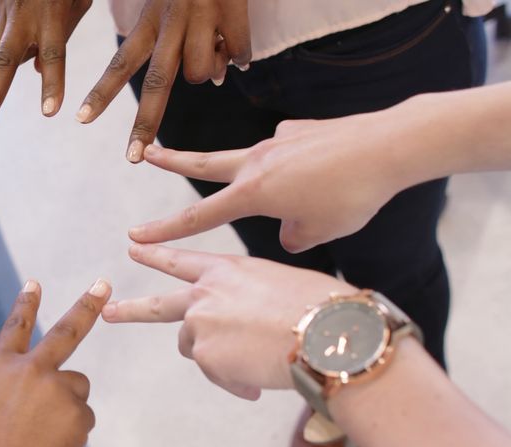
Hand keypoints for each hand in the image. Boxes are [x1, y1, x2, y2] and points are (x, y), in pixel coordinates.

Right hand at [0, 0, 92, 130]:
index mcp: (51, 14)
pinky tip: (16, 36)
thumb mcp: (76, 1)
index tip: (50, 112)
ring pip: (0, 53)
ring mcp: (2, 12)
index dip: (52, 84)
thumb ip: (60, 35)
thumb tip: (35, 70)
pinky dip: (6, 44)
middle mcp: (22, 17)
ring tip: (12, 65)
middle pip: (3, 64)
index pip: (53, 55)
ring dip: (7, 66)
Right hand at [0, 278, 108, 446]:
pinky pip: (82, 419)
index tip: (36, 283)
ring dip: (67, 407)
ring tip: (41, 438)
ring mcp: (56, 387)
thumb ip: (7, 395)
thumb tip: (39, 397)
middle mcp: (29, 368)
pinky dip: (70, 435)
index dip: (26, 304)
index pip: (16, 327)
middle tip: (103, 283)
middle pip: (67, 329)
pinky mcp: (78, 411)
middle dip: (87, 304)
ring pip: (76, 389)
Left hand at [78, 0, 250, 161]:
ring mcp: (204, 19)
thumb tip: (204, 77)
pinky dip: (240, 56)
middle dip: (143, 124)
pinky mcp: (234, 13)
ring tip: (214, 52)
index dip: (101, 93)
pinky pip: (238, 52)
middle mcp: (172, 23)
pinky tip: (241, 53)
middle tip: (132, 157)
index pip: (120, 62)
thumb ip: (165, 35)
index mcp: (150, 19)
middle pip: (156, 82)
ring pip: (203, 72)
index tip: (81, 119)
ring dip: (209, 71)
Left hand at [103, 244, 352, 399]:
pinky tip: (261, 378)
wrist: (327, 332)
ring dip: (219, 359)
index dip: (157, 254)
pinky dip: (237, 381)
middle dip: (130, 309)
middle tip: (109, 311)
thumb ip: (249, 299)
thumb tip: (245, 327)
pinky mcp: (204, 354)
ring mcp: (200, 323)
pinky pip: (217, 375)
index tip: (133, 247)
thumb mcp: (281, 286)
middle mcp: (205, 293)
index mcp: (227, 269)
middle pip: (159, 305)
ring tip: (256, 361)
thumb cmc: (320, 308)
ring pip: (197, 348)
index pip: (182, 260)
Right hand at [130, 113, 413, 251]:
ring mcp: (277, 141)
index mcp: (253, 192)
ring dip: (257, 177)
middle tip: (146, 154)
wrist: (389, 145)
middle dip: (172, 162)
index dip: (165, 231)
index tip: (136, 237)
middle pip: (203, 164)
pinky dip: (303, 168)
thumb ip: (293, 236)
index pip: (198, 217)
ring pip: (250, 161)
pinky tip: (332, 172)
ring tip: (305, 190)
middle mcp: (257, 162)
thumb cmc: (354, 194)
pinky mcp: (299, 130)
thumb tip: (288, 230)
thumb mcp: (319, 232)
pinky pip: (290, 154)